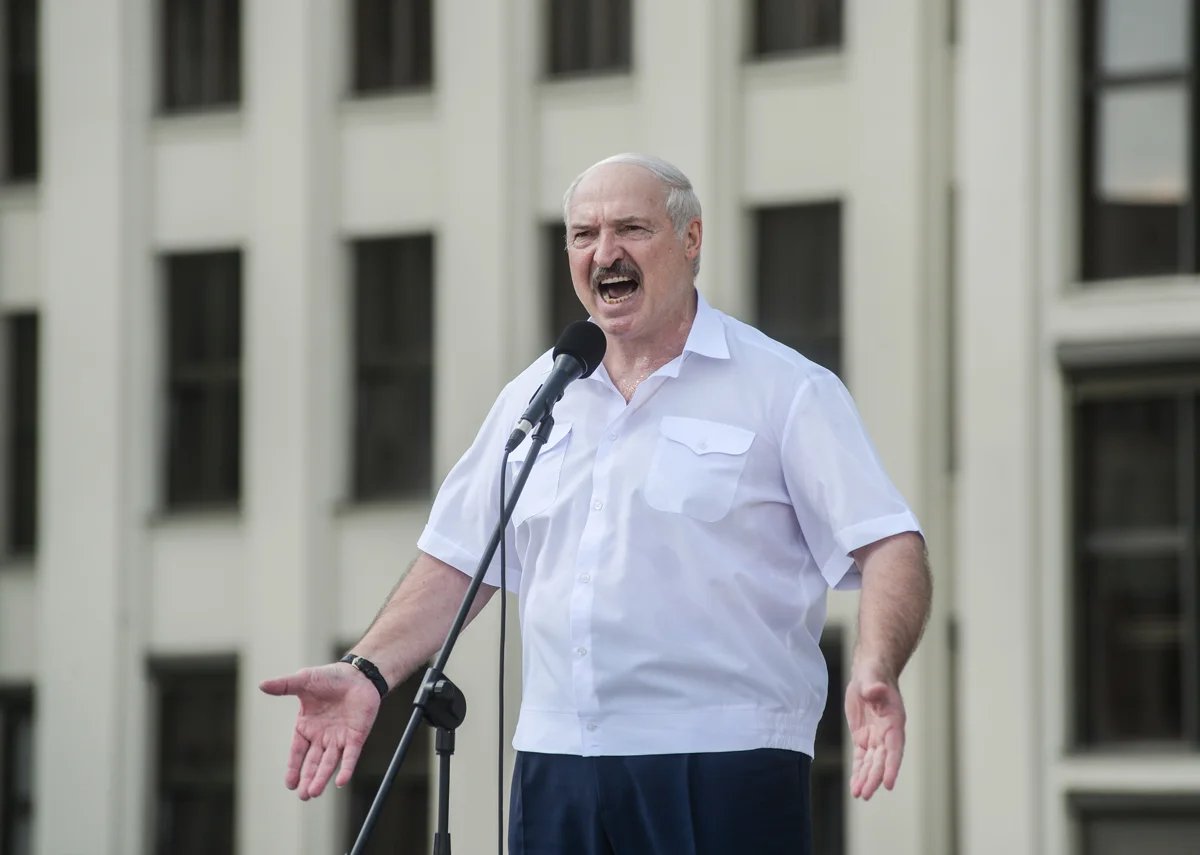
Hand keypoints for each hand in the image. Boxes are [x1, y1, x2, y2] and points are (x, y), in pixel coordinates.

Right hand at [259, 663, 382, 799]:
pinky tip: (340, 782)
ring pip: (329, 763)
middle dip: (307, 779)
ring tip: (313, 793)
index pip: (297, 752)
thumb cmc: (330, 677)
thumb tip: (261, 685)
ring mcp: (339, 738)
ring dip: (321, 778)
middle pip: (313, 763)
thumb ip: (284, 685)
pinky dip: (346, 769)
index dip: (293, 768)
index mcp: (306, 727)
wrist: (358, 674)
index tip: (289, 784)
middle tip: (303, 796)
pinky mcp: (355, 737)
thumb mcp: (304, 680)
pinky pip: (350, 756)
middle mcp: (322, 737)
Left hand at [843, 664, 905, 799]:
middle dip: (874, 777)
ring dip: (866, 779)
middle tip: (865, 794)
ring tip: (859, 794)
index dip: (892, 766)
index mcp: (894, 721)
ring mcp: (876, 737)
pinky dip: (859, 772)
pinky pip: (862, 758)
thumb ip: (874, 686)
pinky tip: (855, 786)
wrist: (870, 674)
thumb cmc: (874, 674)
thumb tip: (875, 689)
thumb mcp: (872, 678)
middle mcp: (887, 733)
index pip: (894, 748)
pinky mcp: (863, 738)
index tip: (889, 783)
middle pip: (882, 760)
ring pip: (872, 763)